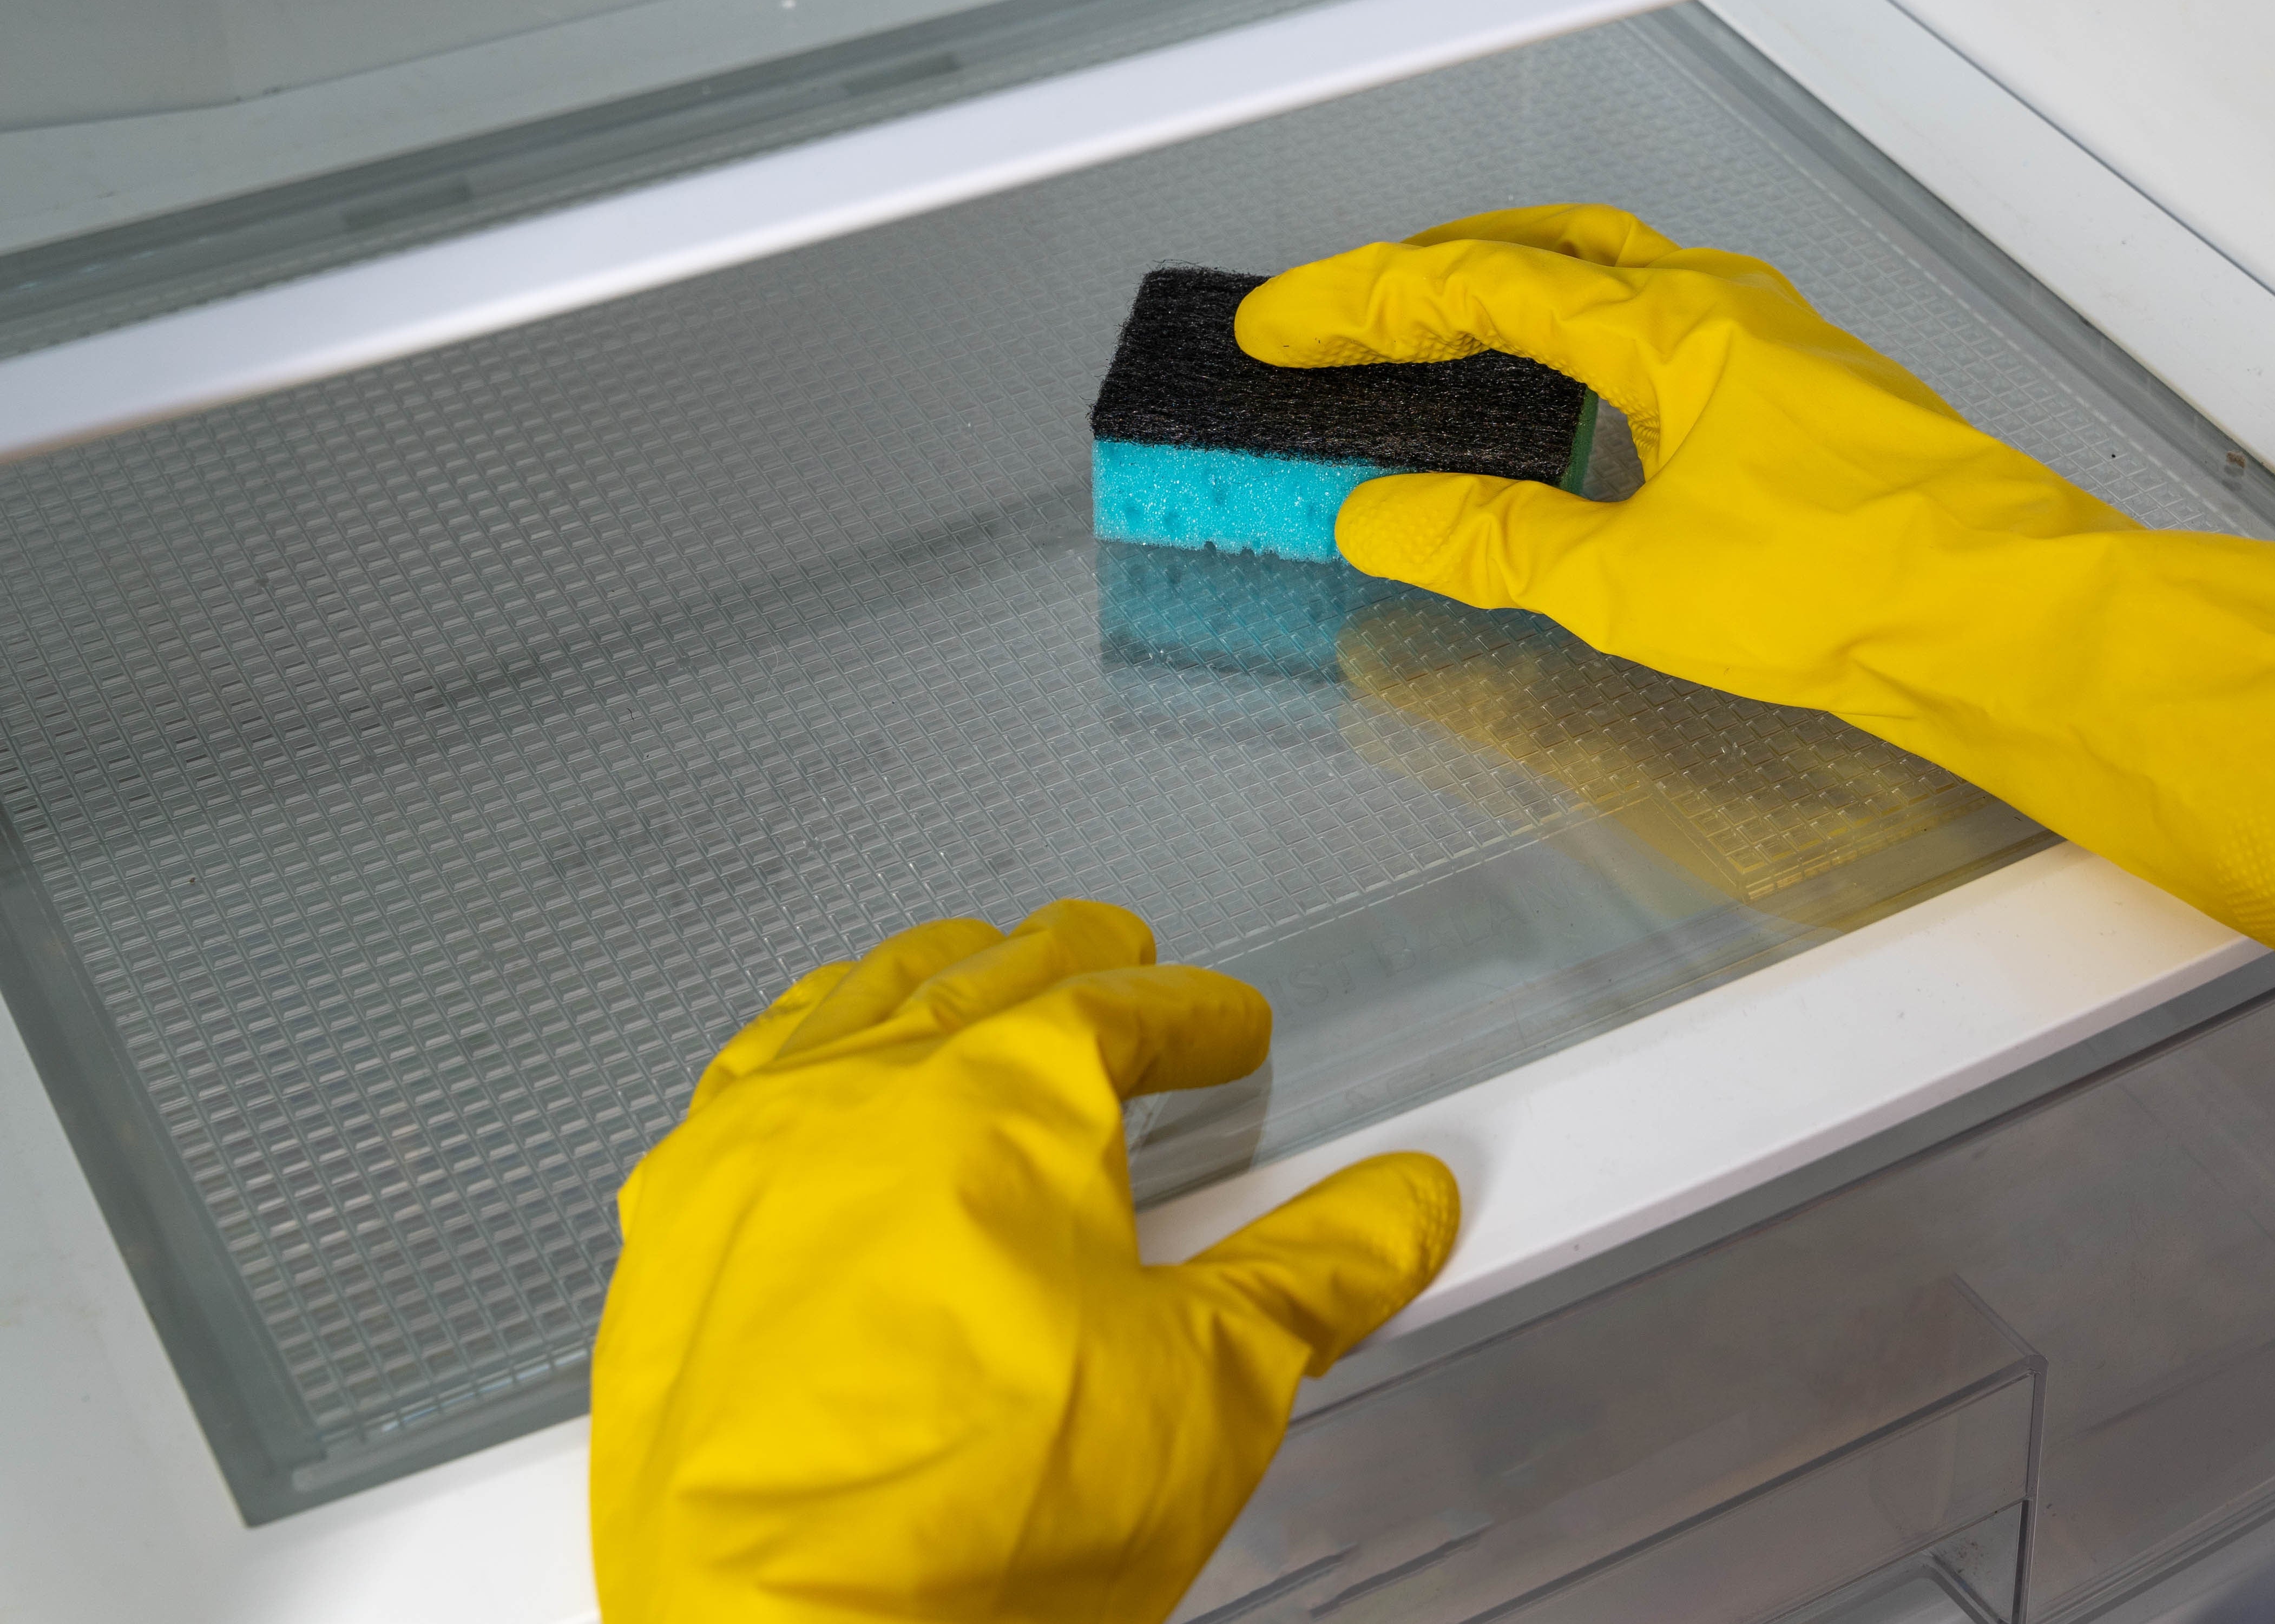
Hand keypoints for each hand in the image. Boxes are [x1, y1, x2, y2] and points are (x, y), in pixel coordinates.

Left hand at [590, 900, 1459, 1622]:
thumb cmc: (980, 1517)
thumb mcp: (1208, 1385)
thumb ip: (1315, 1273)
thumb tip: (1403, 1205)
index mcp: (1010, 1093)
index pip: (1126, 1011)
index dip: (1195, 1015)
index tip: (1228, 1029)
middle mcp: (870, 1088)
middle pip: (986, 979)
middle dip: (1064, 963)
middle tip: (1112, 956)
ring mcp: (755, 1154)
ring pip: (850, 1008)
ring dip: (925, 981)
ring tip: (965, 974)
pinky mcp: (672, 1235)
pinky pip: (735, 1087)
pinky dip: (792, 1054)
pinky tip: (805, 1078)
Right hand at [1238, 204, 2274, 1039]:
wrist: (2010, 623)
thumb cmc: (1847, 590)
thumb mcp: (1629, 582)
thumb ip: (1494, 544)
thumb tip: (1381, 516)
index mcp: (1668, 327)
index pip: (1477, 288)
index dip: (1359, 305)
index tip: (1276, 326)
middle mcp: (1727, 313)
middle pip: (1554, 249)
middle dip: (1438, 268)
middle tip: (1354, 306)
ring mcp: (1781, 355)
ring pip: (1625, 286)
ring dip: (1525, 302)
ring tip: (1450, 347)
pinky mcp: (1817, 411)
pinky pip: (1674, 343)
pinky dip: (1597, 355)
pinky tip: (1587, 421)